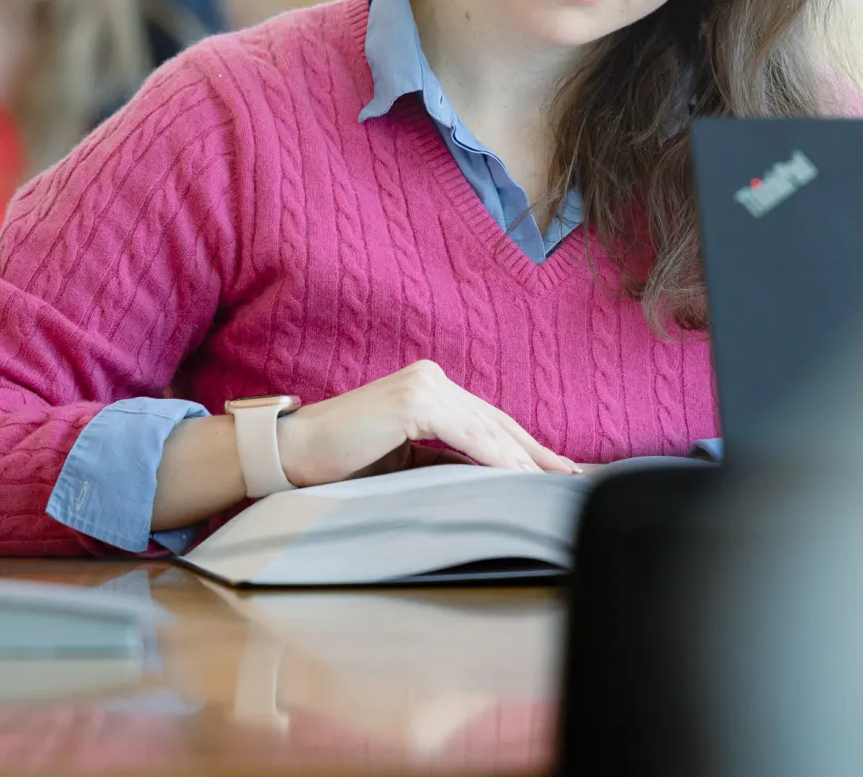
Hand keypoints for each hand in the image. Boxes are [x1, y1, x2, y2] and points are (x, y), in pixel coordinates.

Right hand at [275, 361, 578, 487]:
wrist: (292, 453)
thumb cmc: (343, 460)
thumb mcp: (404, 460)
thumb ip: (443, 460)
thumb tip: (488, 478)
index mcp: (432, 388)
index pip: (490, 420)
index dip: (524, 446)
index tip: (554, 469)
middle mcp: (433, 378)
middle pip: (496, 421)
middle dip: (535, 452)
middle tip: (570, 475)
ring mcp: (425, 385)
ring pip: (486, 428)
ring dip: (520, 460)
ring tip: (549, 485)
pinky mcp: (414, 401)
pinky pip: (465, 434)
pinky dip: (493, 457)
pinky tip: (516, 476)